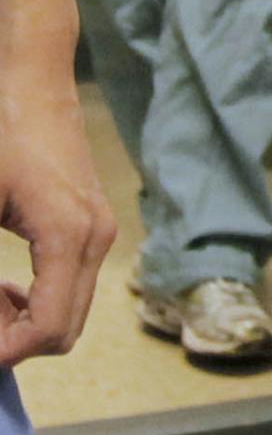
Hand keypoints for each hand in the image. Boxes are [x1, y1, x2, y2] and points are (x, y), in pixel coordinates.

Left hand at [0, 69, 115, 367]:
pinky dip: (38, 300)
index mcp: (67, 236)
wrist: (33, 83)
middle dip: (15, 340)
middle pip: (66, 330)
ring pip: (71, 314)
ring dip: (25, 321)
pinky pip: (72, 288)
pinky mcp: (94, 229)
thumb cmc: (1, 132)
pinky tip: (7, 285)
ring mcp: (99, 237)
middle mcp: (94, 242)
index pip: (50, 325)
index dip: (8, 351)